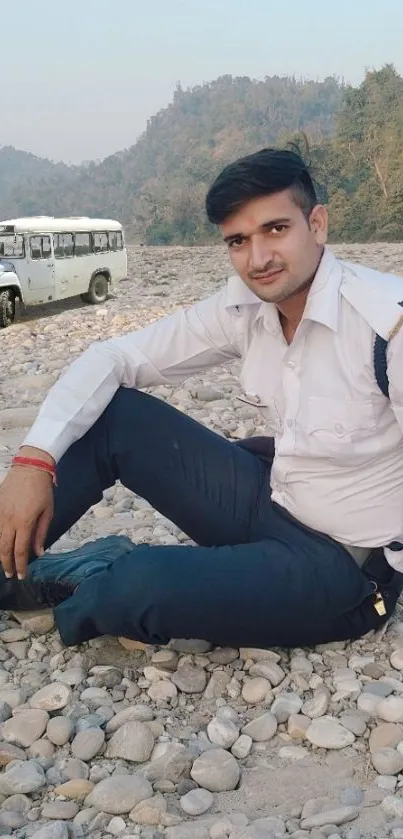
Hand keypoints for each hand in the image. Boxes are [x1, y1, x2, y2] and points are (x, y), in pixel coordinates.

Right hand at [0, 448, 54, 579]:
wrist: (29, 468)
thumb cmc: (42, 489)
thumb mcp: (47, 512)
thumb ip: (41, 533)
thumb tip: (39, 552)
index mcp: (24, 522)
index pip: (20, 551)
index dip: (21, 566)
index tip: (22, 575)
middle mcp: (9, 520)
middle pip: (4, 548)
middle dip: (7, 564)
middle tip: (10, 574)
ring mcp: (0, 513)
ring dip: (1, 552)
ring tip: (6, 563)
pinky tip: (2, 544)